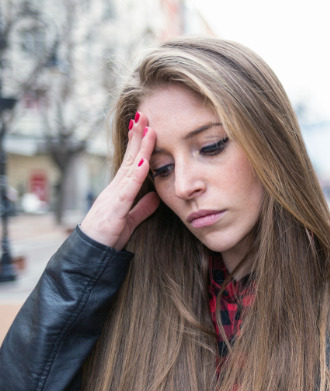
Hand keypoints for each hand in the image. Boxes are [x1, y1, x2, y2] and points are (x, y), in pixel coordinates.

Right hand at [80, 112, 159, 249]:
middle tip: (144, 114)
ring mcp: (114, 196)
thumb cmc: (107, 237)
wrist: (91, 255)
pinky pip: (128, 189)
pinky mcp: (115, 208)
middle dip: (137, 135)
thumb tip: (155, 196)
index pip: (132, 162)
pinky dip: (137, 174)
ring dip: (139, 147)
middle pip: (129, 157)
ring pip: (129, 167)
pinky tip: (145, 161)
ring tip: (147, 128)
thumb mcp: (130, 220)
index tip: (147, 126)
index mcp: (120, 190)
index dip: (139, 144)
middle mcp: (115, 188)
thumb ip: (142, 208)